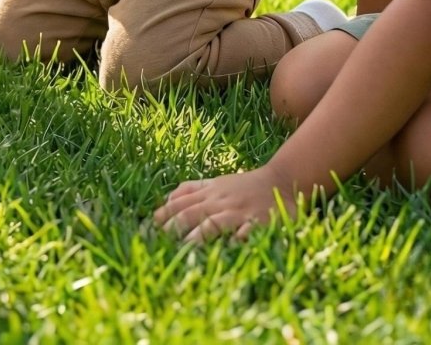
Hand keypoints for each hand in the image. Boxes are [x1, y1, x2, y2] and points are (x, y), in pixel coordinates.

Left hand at [153, 166, 298, 243]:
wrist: (281, 181)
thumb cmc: (244, 186)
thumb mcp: (216, 183)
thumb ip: (192, 189)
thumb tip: (167, 199)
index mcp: (209, 192)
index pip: (180, 203)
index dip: (164, 215)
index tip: (149, 227)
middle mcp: (220, 201)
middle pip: (191, 213)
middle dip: (174, 227)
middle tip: (159, 242)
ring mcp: (238, 212)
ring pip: (213, 223)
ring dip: (199, 236)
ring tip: (185, 249)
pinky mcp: (259, 222)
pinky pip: (246, 232)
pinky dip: (238, 240)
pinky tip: (229, 249)